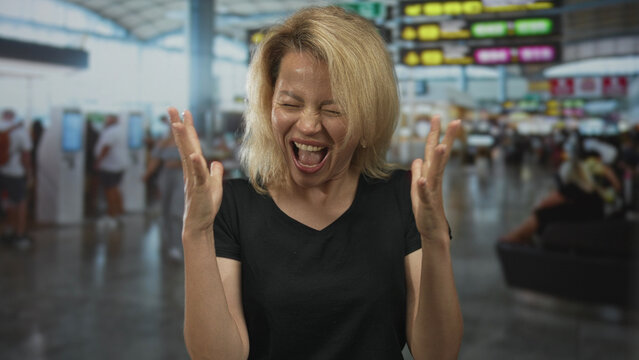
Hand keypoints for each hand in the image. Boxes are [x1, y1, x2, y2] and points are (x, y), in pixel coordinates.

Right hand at [168, 107, 223, 233]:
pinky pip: (198, 175)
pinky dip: (196, 165)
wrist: (200, 224)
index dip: (189, 128)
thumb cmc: (206, 205)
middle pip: (185, 144)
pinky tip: (194, 155)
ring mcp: (193, 178)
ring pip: (188, 155)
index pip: (191, 144)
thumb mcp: (215, 186)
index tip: (185, 112)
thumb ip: (215, 173)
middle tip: (171, 108)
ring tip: (177, 124)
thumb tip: (216, 163)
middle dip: (179, 126)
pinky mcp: (199, 189)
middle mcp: (191, 170)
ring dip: (183, 140)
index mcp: (195, 167)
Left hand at [410, 116, 460, 242]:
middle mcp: (434, 179)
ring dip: (438, 160)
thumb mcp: (417, 188)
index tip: (438, 116)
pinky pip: (425, 195)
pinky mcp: (427, 204)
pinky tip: (421, 180)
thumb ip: (418, 172)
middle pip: (440, 156)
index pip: (433, 150)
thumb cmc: (425, 209)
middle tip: (456, 121)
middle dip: (446, 139)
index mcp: (430, 173)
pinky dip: (422, 187)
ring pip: (435, 173)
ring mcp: (432, 191)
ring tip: (441, 146)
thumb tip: (417, 159)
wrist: (431, 231)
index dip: (435, 133)